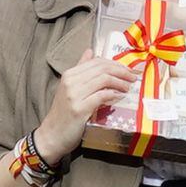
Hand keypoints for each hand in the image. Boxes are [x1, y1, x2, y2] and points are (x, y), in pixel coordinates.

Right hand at [35, 49, 137, 164]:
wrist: (52, 135)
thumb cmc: (63, 113)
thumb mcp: (69, 88)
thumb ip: (80, 69)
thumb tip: (90, 51)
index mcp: (70, 74)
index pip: (98, 62)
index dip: (116, 64)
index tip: (129, 70)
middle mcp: (71, 81)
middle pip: (103, 68)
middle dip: (122, 71)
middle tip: (133, 77)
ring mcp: (74, 95)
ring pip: (104, 79)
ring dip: (120, 82)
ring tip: (128, 87)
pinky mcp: (79, 109)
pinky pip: (102, 96)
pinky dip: (114, 94)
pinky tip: (120, 96)